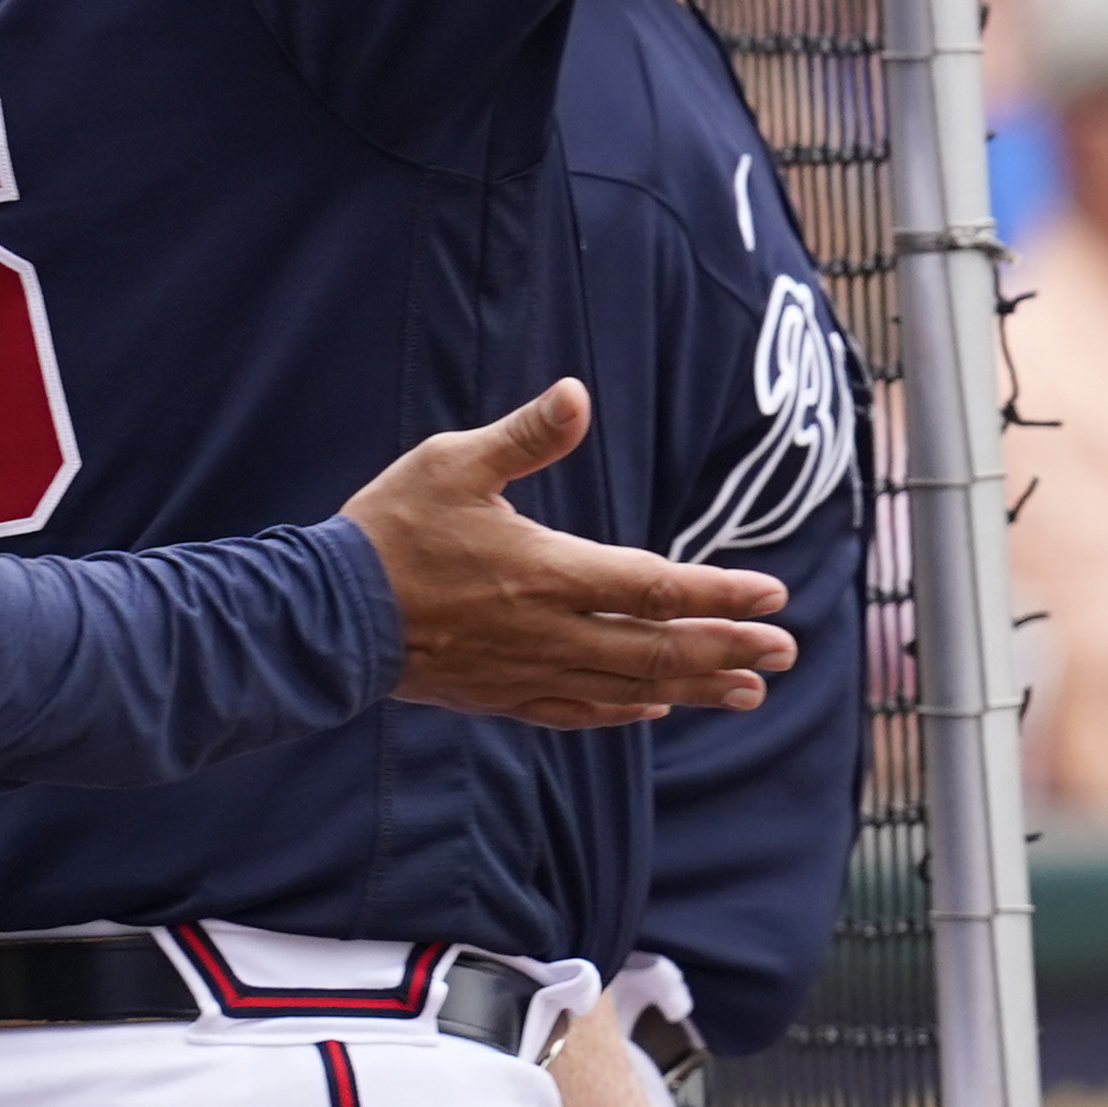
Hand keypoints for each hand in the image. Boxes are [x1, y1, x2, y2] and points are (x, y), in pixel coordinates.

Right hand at [343, 381, 794, 729]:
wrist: (321, 618)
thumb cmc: (390, 530)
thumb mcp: (454, 462)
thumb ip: (526, 435)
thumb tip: (578, 394)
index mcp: (548, 572)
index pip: (656, 588)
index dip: (720, 595)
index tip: (774, 597)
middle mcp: (550, 632)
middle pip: (659, 649)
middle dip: (729, 650)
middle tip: (786, 655)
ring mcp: (526, 671)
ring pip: (629, 689)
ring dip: (695, 688)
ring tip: (749, 691)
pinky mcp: (499, 695)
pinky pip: (577, 712)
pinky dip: (625, 712)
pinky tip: (653, 710)